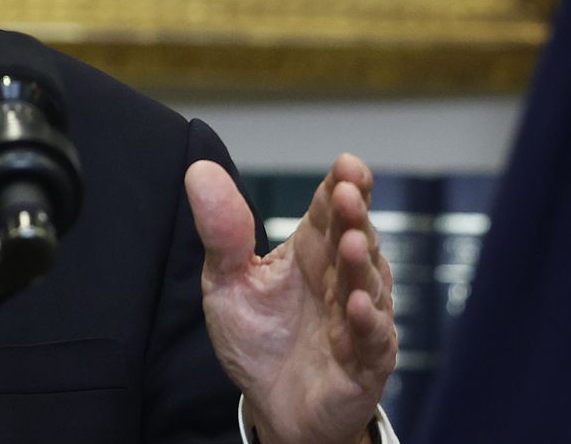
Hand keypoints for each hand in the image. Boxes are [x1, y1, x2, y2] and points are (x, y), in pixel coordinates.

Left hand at [185, 154, 394, 443]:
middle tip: (349, 193)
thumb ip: (221, 232)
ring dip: (362, 264)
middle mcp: (341, 278)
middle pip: (354, 238)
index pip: (329, 211)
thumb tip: (198, 170)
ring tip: (351, 243)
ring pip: (368, 284)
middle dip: (354, 216)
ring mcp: (358, 318)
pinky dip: (368, 322)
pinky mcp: (365, 362)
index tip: (346, 164)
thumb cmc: (258, 337)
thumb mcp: (227, 281)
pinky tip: (358, 305)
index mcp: (311, 252)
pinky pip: (372, 339)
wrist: (272, 405)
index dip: (341, 186)